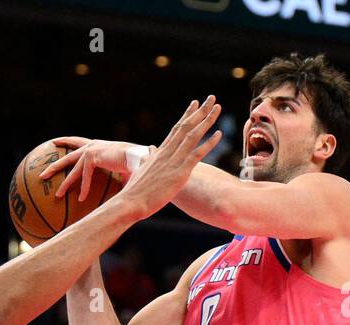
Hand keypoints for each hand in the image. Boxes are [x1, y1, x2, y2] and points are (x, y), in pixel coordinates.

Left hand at [43, 138, 138, 202]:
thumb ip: (114, 180)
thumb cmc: (136, 165)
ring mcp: (91, 150)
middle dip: (54, 164)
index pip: (78, 142)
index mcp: (98, 146)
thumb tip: (115, 197)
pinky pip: (85, 176)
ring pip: (72, 167)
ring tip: (56, 195)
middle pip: (68, 155)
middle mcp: (93, 145)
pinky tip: (81, 199)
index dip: (66, 142)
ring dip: (64, 182)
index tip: (55, 143)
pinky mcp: (93, 156)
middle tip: (42, 174)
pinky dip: (84, 188)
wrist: (141, 158)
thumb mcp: (122, 172)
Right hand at [111, 96, 221, 221]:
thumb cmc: (135, 192)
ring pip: (192, 135)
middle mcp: (167, 152)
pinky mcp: (179, 172)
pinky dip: (209, 144)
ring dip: (206, 120)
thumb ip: (146, 160)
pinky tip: (219, 134)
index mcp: (160, 152)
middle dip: (200, 111)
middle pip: (186, 126)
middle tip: (211, 98)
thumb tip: (148, 152)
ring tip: (217, 108)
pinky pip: (196, 154)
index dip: (187, 115)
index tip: (195, 104)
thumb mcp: (140, 171)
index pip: (176, 129)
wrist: (131, 202)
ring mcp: (173, 161)